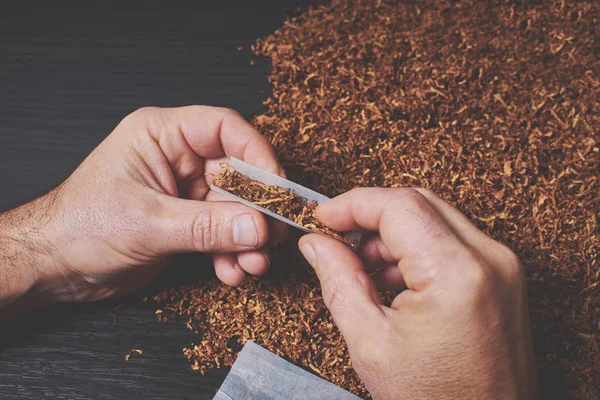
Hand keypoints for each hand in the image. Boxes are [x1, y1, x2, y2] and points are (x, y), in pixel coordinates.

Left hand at [0, 106, 286, 310]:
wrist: (53, 266)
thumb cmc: (80, 228)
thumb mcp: (148, 224)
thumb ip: (206, 226)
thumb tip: (258, 227)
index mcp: (162, 135)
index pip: (225, 129)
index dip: (257, 155)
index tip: (277, 189)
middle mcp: (177, 157)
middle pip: (237, 172)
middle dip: (256, 210)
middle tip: (273, 237)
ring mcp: (183, 190)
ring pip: (234, 208)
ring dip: (247, 238)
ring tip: (254, 264)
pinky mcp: (185, 220)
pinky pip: (221, 232)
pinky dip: (231, 253)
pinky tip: (233, 272)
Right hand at [298, 188, 536, 398]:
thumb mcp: (370, 343)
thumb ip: (338, 280)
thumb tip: (315, 243)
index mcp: (456, 274)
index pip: (398, 206)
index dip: (352, 204)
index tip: (323, 217)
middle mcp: (490, 259)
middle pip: (418, 202)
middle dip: (372, 216)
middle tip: (338, 240)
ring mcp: (503, 266)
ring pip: (435, 216)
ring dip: (393, 233)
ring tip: (366, 270)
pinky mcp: (504, 275)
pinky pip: (452, 238)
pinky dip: (417, 247)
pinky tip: (395, 279)